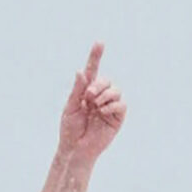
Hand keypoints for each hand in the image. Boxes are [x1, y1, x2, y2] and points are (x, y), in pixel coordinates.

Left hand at [58, 42, 125, 161]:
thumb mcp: (70, 107)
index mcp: (86, 91)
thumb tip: (81, 71)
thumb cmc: (70, 129)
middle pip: (106, 80)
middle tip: (88, 96)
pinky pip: (121, 105)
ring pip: (115, 90)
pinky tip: (102, 112)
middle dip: (98, 85)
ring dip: (105, 94)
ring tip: (95, 106)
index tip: (99, 43)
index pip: (92, 70)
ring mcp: (109, 106)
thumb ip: (77, 90)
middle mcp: (99, 96)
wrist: (76, 148)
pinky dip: (112, 105)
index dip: (96, 56)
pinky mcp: (117, 118)